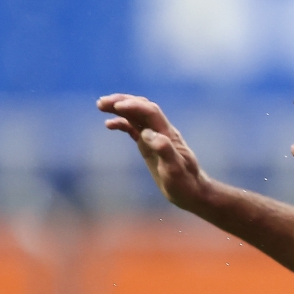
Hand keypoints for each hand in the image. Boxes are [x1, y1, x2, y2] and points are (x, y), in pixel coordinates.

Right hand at [97, 94, 210, 212]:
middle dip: (123, 101)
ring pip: (136, 116)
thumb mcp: (176, 170)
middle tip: (102, 102)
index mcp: (168, 135)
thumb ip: (164, 150)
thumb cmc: (185, 183)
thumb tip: (147, 133)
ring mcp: (155, 137)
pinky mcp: (149, 145)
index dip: (134, 106)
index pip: (151, 112)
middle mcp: (162, 132)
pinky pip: (134, 129)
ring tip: (101, 106)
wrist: (192, 192)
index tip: (117, 106)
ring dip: (119, 108)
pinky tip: (109, 125)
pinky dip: (122, 123)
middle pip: (142, 108)